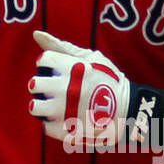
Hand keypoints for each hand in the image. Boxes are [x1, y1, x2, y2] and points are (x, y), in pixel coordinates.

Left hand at [28, 30, 130, 147]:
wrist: (128, 110)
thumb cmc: (108, 80)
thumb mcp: (91, 57)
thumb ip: (62, 46)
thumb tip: (36, 34)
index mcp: (72, 69)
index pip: (44, 60)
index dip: (48, 64)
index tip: (57, 70)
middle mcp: (66, 89)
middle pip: (34, 84)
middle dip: (41, 85)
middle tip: (53, 89)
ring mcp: (66, 111)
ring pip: (34, 107)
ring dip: (41, 105)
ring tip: (52, 105)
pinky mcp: (67, 130)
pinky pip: (46, 126)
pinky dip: (52, 122)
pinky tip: (63, 117)